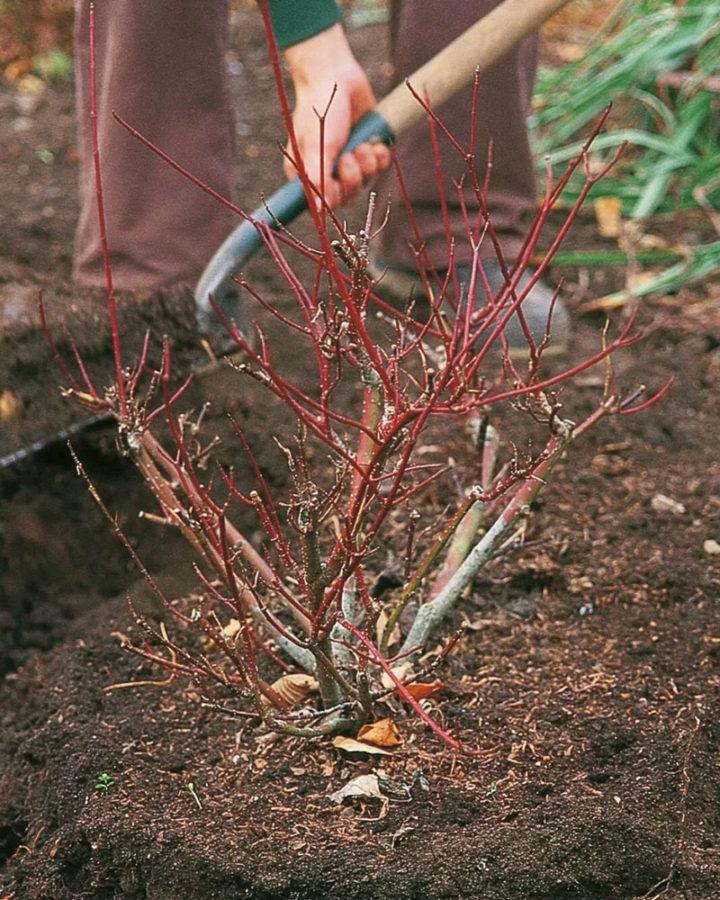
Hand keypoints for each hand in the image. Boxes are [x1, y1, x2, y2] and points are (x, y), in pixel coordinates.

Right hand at [284, 25, 390, 207]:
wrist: (338, 76)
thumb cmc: (320, 109)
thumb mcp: (318, 146)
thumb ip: (318, 178)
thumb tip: (319, 210)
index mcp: (306, 174)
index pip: (322, 205)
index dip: (333, 198)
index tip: (336, 182)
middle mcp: (326, 171)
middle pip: (347, 197)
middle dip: (353, 178)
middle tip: (350, 156)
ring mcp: (347, 161)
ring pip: (365, 183)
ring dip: (367, 165)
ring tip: (362, 145)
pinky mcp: (366, 150)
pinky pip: (379, 168)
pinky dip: (380, 158)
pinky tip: (374, 144)